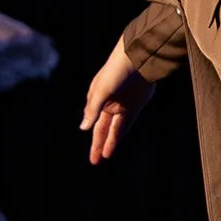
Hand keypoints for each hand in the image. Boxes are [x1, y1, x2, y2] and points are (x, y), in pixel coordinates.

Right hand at [81, 43, 145, 164]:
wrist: (138, 58)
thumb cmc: (115, 71)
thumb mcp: (101, 91)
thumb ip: (93, 110)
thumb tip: (83, 128)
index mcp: (96, 97)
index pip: (92, 121)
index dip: (91, 136)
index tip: (91, 151)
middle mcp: (108, 103)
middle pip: (102, 129)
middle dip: (98, 145)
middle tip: (94, 162)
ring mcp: (122, 105)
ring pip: (115, 129)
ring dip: (109, 143)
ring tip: (104, 157)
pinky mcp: (136, 105)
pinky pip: (127, 123)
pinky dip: (121, 133)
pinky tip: (115, 144)